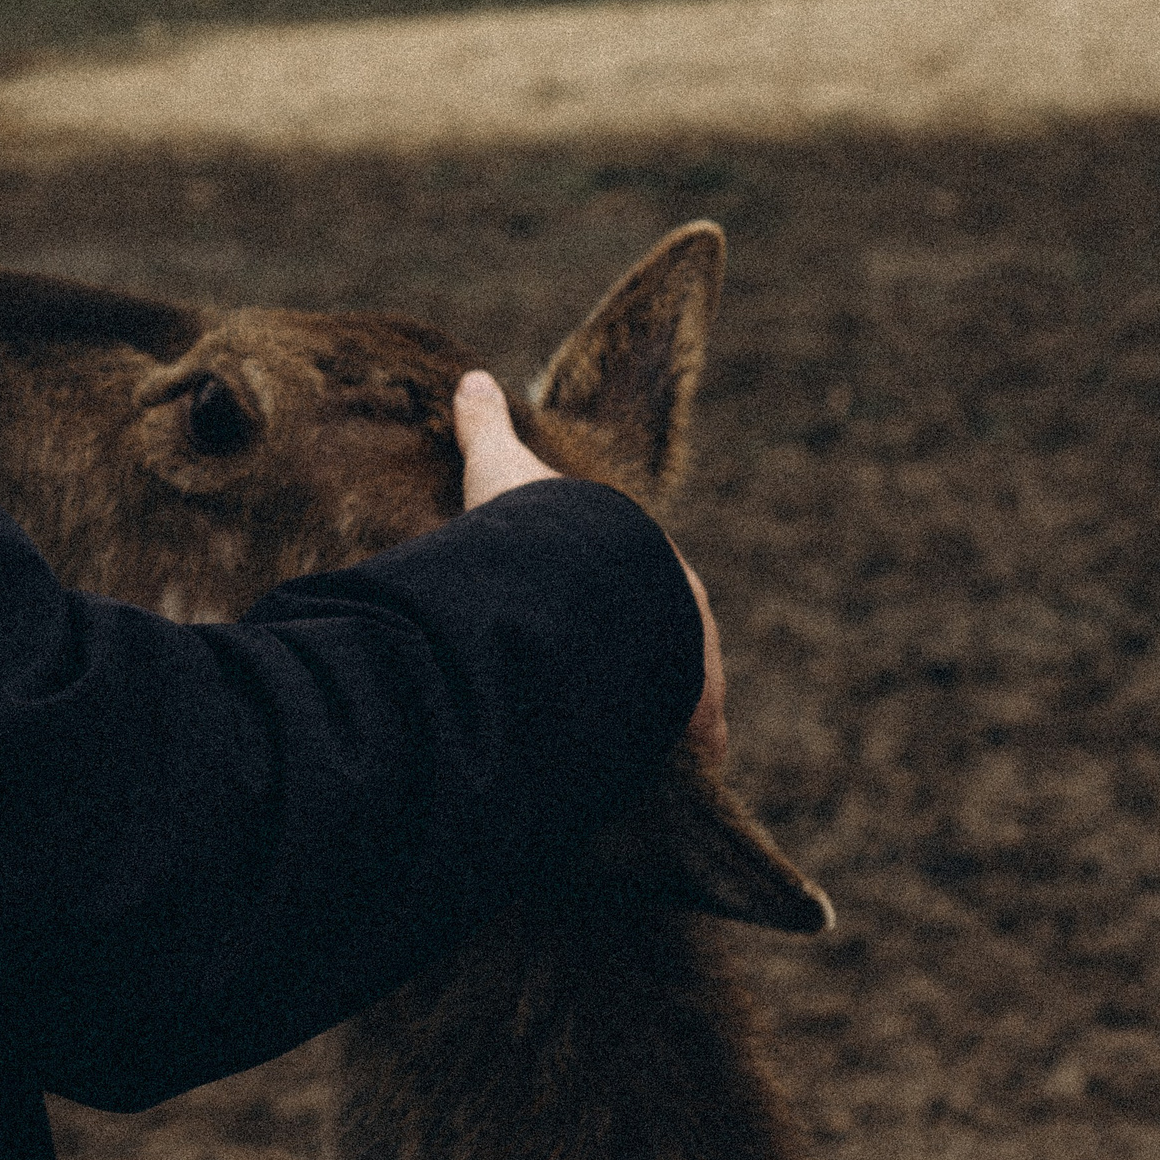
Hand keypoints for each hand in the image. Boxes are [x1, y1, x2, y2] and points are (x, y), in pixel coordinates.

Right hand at [453, 370, 728, 769]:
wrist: (570, 582)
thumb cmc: (539, 526)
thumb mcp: (501, 470)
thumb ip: (485, 428)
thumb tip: (473, 378)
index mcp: (651, 560)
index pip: (654, 588)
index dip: (629, 609)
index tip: (607, 630)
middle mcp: (681, 613)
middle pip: (674, 650)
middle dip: (652, 672)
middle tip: (621, 698)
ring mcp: (687, 669)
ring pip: (675, 704)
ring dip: (654, 724)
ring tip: (623, 755)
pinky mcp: (681, 718)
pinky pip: (672, 747)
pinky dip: (653, 762)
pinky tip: (631, 781)